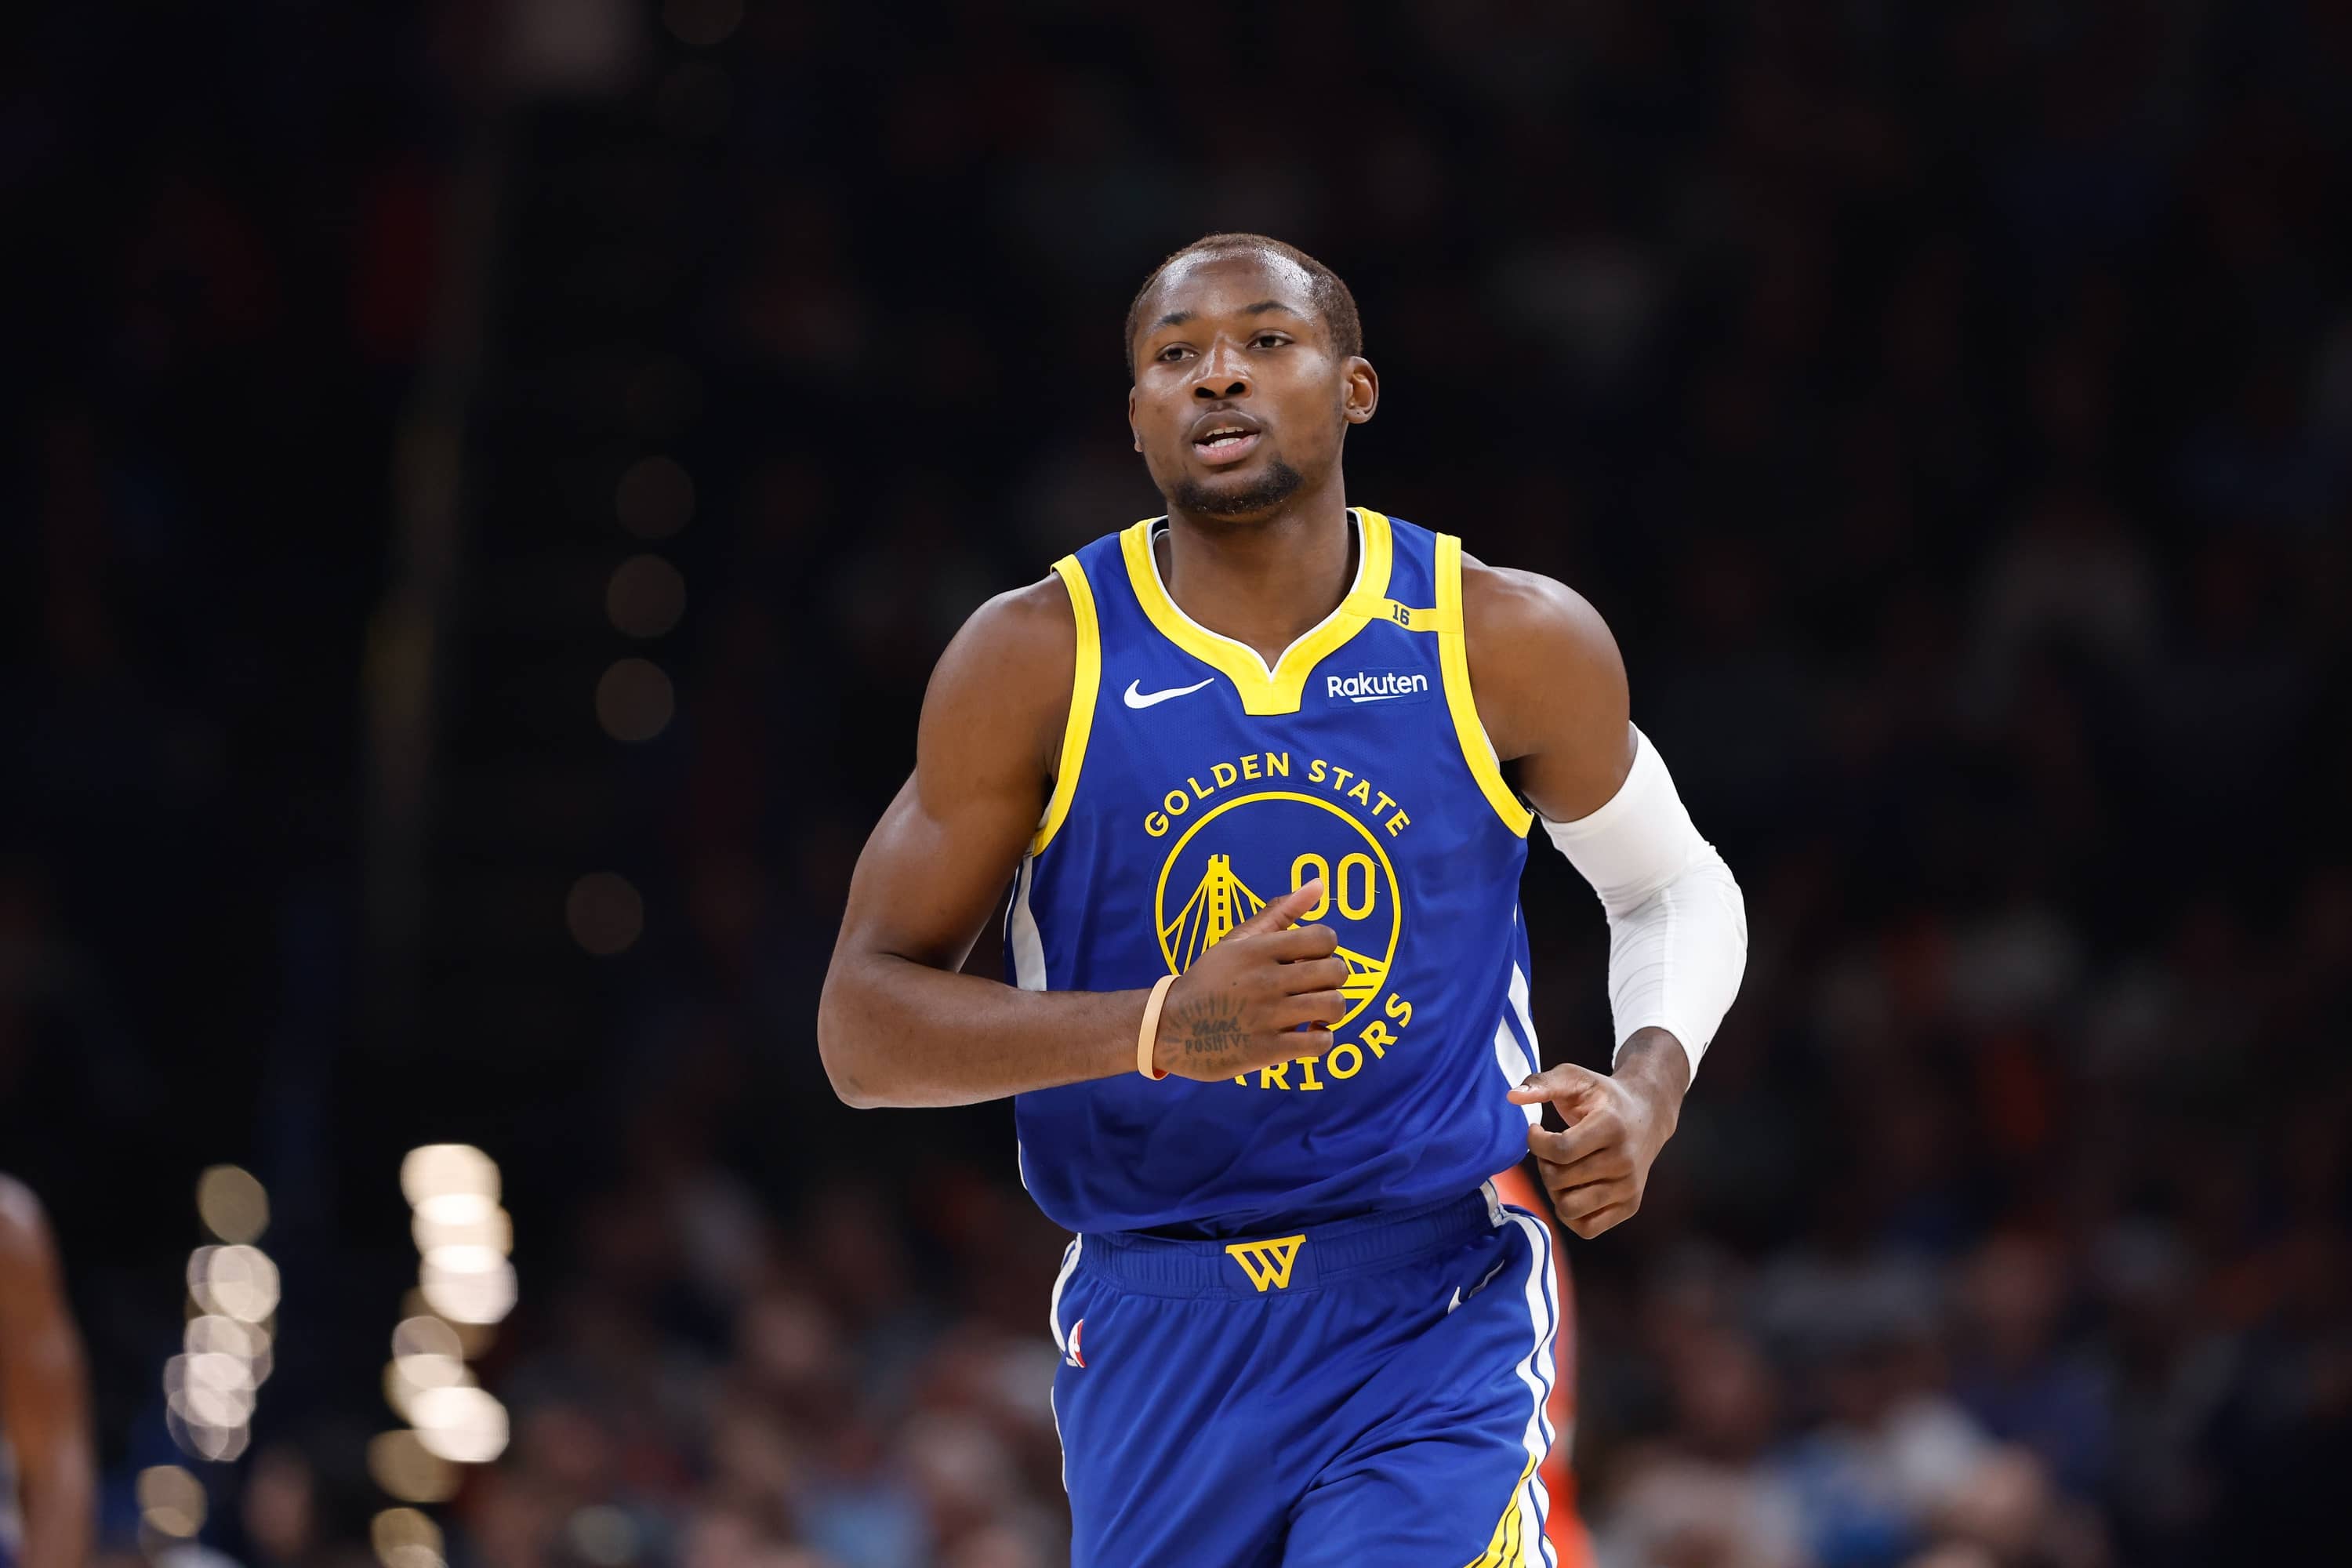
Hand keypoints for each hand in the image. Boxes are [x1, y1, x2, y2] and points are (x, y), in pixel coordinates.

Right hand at [1152, 880, 1348, 1081]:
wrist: (1169, 1027)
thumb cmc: (1209, 980)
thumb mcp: (1236, 941)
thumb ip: (1279, 912)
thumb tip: (1319, 884)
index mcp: (1258, 949)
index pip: (1323, 937)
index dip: (1326, 949)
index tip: (1310, 960)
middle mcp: (1264, 979)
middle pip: (1335, 972)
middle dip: (1333, 980)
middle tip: (1316, 988)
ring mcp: (1266, 1016)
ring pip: (1333, 1006)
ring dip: (1331, 1010)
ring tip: (1315, 1012)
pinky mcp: (1265, 1050)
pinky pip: (1319, 1043)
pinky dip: (1321, 1039)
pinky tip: (1306, 1035)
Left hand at [1506, 1029, 1687, 1237]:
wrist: (1647, 1114)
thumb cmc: (1602, 1096)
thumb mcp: (1575, 1078)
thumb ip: (1542, 1083)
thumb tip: (1512, 1095)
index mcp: (1611, 1127)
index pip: (1560, 1150)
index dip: (1535, 1142)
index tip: (1536, 1130)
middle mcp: (1624, 1160)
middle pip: (1559, 1180)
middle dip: (1543, 1164)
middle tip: (1550, 1150)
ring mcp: (1629, 1187)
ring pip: (1569, 1208)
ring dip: (1554, 1191)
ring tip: (1561, 1170)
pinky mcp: (1631, 1206)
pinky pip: (1587, 1228)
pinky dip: (1570, 1213)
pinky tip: (1572, 1188)